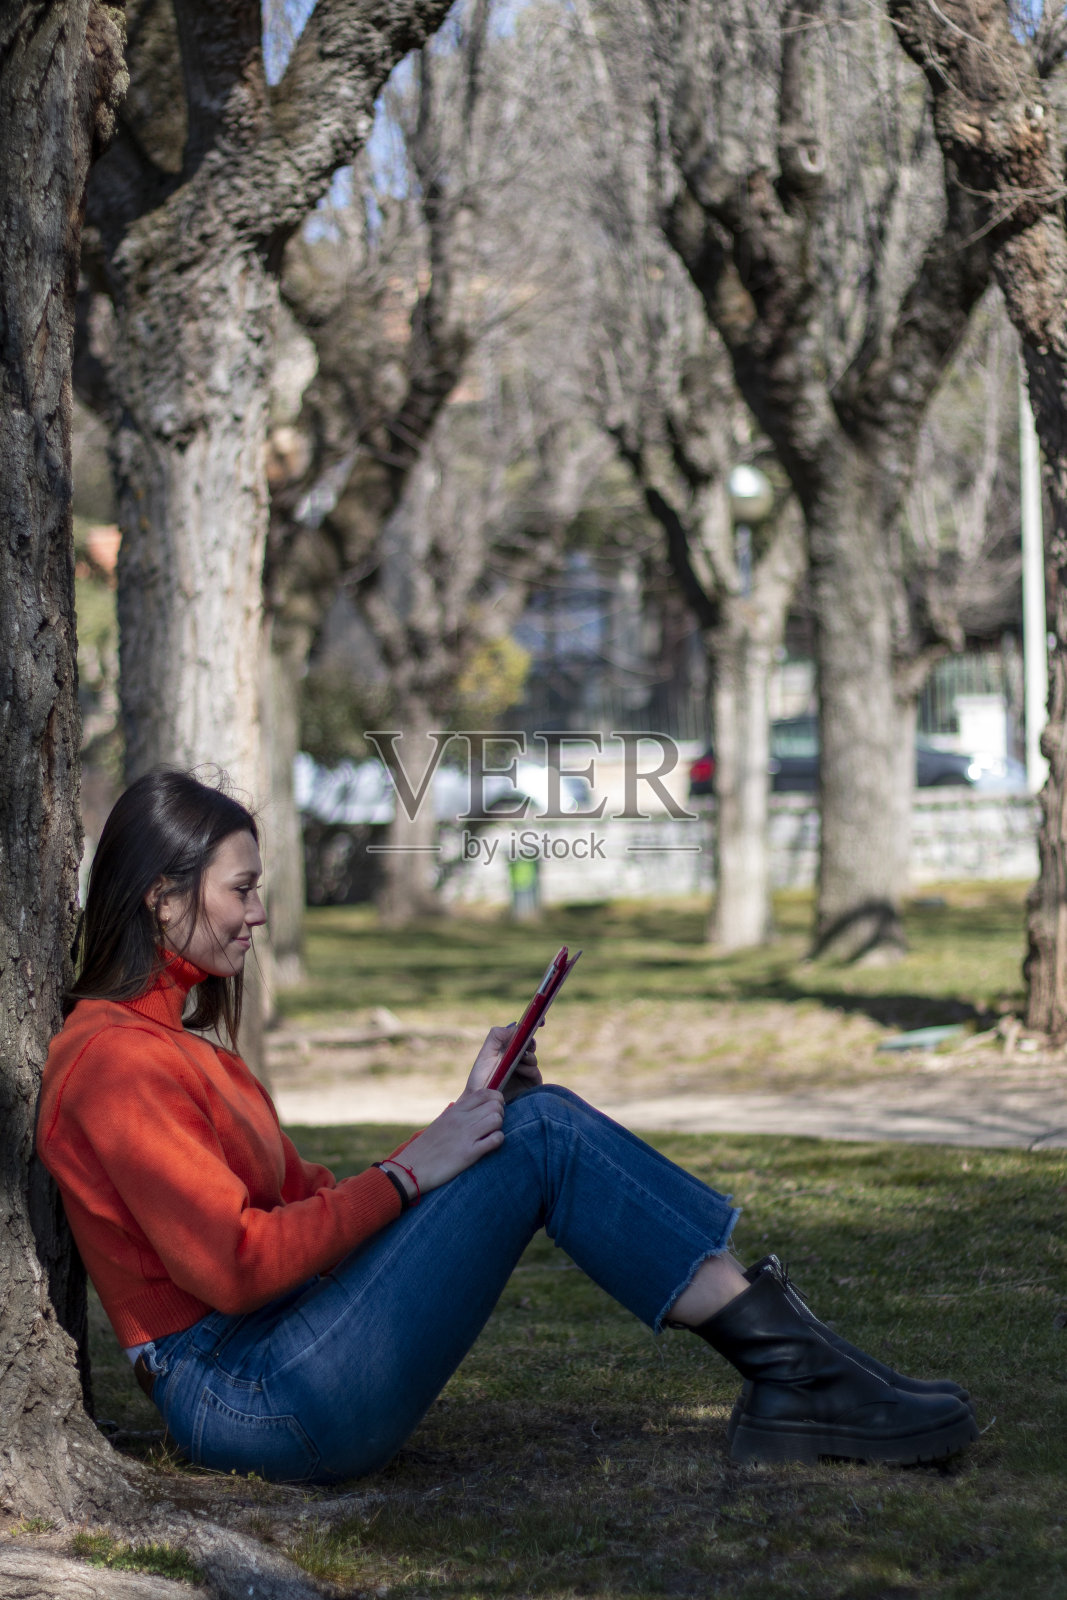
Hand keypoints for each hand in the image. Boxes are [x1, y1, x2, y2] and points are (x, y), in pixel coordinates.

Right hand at [387, 1088, 505, 1195]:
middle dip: (500, 1114)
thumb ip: (456, 1114)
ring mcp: (465, 1136)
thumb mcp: (440, 1123)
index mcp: (455, 1111)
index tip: (493, 1110)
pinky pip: (495, 1140)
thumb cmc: (425, 1148)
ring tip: (491, 1135)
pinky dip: (498, 1141)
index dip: (496, 1100)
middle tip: (494, 1125)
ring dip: (499, 1127)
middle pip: (495, 1105)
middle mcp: (461, 1120)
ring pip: (497, 1119)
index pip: (485, 1093)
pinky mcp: (468, 1154)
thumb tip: (470, 1107)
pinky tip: (490, 1146)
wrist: (410, 1169)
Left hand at [466, 1022, 543, 1099]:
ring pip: (533, 1058)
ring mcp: (524, 1072)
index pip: (522, 1035)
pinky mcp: (530, 1086)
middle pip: (530, 1045)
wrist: (480, 1101)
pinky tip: (520, 1069)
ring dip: (528, 1056)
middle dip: (530, 1041)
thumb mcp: (486, 1054)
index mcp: (507, 1050)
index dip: (532, 1026)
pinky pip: (536, 1073)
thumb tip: (515, 1025)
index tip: (540, 1020)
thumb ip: (496, 1036)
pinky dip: (530, 1069)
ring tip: (519, 1060)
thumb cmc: (480, 1079)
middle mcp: (517, 1059)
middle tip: (527, 1043)